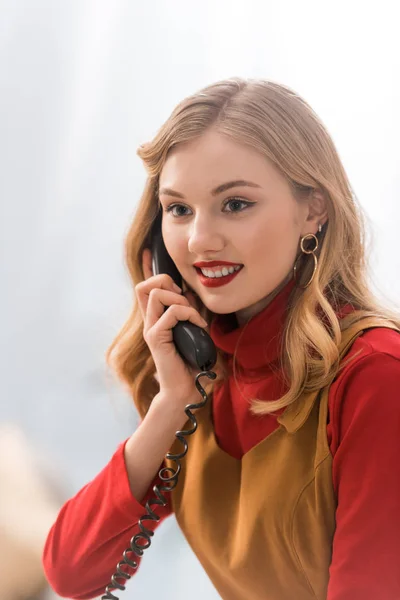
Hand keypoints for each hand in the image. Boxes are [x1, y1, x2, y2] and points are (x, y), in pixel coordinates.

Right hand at [135, 248, 207, 406]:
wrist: (185, 389)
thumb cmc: (191, 362)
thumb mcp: (193, 331)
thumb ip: (190, 313)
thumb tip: (193, 293)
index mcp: (156, 319)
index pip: (145, 287)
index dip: (150, 270)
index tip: (157, 259)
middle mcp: (149, 321)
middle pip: (144, 285)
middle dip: (167, 283)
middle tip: (185, 301)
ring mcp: (151, 329)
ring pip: (156, 294)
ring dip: (180, 300)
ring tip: (193, 316)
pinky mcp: (156, 337)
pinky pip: (171, 312)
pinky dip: (188, 314)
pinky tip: (198, 326)